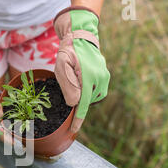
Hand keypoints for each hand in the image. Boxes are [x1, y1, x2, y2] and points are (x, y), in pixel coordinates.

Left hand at [53, 7, 109, 132]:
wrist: (81, 37)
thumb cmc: (68, 51)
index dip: (77, 119)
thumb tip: (74, 104)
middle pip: (86, 101)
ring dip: (82, 95)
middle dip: (76, 101)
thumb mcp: (61, 66)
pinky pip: (95, 91)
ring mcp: (104, 78)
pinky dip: (87, 91)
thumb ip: (67, 85)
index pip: (82, 104)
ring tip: (74, 79)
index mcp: (88, 78)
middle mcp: (100, 79)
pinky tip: (81, 80)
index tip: (73, 130)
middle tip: (67, 84)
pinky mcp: (105, 77)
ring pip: (91, 97)